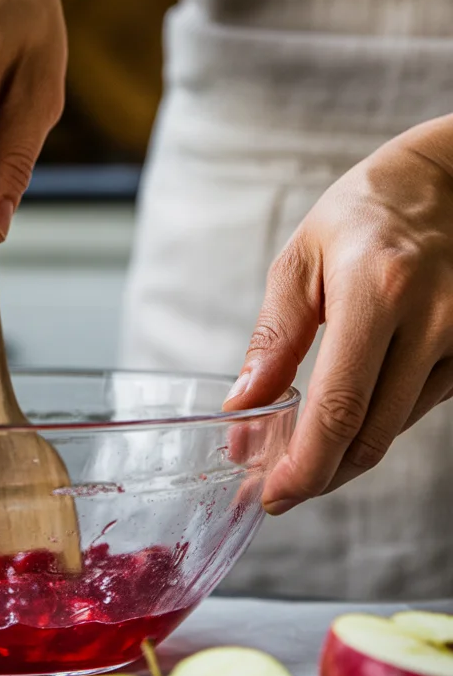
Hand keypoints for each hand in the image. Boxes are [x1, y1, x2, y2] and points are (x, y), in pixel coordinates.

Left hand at [224, 113, 452, 513]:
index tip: (273, 494)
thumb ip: (273, 338)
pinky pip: (418, 408)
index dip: (305, 466)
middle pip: (370, 435)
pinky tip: (343, 423)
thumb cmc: (364, 212)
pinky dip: (375, 425)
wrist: (449, 181)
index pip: (340, 407)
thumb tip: (243, 406)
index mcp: (378, 291)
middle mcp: (432, 320)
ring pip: (395, 430)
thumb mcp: (302, 260)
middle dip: (320, 474)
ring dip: (344, 456)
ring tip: (299, 456)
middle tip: (278, 487)